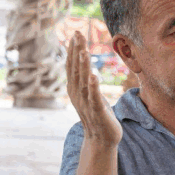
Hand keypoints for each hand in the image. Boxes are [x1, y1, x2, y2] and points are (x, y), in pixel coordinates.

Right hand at [66, 31, 121, 147]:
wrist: (101, 140)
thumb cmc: (98, 115)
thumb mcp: (89, 95)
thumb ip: (85, 80)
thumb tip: (84, 65)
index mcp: (75, 88)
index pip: (73, 65)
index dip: (73, 50)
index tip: (76, 33)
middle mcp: (78, 94)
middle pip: (76, 69)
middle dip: (77, 51)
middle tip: (78, 34)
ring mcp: (86, 103)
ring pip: (83, 81)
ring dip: (83, 66)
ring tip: (84, 51)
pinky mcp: (97, 112)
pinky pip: (94, 98)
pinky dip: (93, 87)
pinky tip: (93, 75)